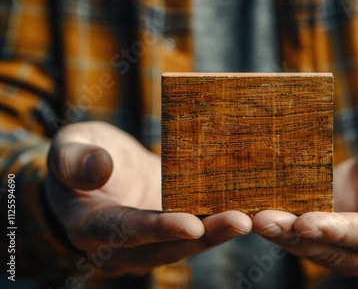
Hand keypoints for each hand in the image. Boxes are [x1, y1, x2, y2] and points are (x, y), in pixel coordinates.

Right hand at [45, 121, 250, 275]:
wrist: (99, 169)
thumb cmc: (80, 154)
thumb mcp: (70, 146)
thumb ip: (75, 159)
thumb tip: (99, 169)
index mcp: (90, 226)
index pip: (125, 230)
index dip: (158, 228)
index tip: (191, 225)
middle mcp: (121, 245)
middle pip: (166, 246)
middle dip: (205, 236)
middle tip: (241, 222)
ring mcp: (148, 242)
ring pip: (187, 244)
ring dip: (219, 233)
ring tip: (252, 219)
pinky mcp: (170, 231)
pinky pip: (196, 232)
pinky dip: (219, 224)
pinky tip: (248, 210)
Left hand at [253, 125, 357, 281]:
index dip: (341, 232)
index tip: (308, 222)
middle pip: (335, 250)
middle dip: (298, 238)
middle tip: (264, 220)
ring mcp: (349, 248)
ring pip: (313, 249)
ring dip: (282, 236)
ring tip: (253, 218)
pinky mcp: (326, 237)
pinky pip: (301, 237)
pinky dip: (278, 229)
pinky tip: (253, 214)